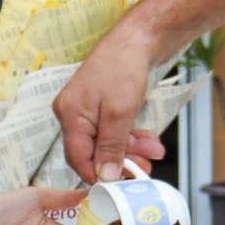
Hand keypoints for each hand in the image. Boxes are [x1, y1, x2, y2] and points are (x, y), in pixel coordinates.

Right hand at [56, 30, 166, 182]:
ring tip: (154, 151)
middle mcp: (73, 114)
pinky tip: (148, 140)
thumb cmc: (123, 67)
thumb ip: (111, 147)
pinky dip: (130, 137)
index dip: (98, 174)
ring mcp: (86, 110)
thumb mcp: (119, 113)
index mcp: (70, 115)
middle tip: (144, 169)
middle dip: (121, 161)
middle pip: (93, 151)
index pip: (77, 158)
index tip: (120, 185)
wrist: (136, 39)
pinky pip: (112, 130)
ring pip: (106, 142)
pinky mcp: (99, 107)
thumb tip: (105, 176)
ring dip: (131, 149)